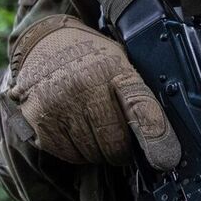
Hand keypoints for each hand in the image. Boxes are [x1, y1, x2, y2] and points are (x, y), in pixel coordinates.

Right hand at [8, 16, 178, 167]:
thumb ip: (137, 94)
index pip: (139, 107)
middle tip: (121, 142)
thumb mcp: (120, 62)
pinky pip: (68, 155)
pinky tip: (75, 130)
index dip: (154, 136)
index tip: (164, 159)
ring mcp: (57, 105)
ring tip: (94, 129)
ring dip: (99, 151)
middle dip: (122, 149)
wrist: (43, 41)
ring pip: (91, 153)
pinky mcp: (36, 121)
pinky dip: (77, 151)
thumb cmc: (90, 57)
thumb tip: (161, 138)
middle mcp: (83, 86)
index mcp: (113, 68)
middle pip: (114, 141)